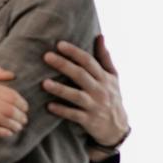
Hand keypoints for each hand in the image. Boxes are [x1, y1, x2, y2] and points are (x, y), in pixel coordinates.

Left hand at [43, 35, 128, 150]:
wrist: (117, 127)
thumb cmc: (112, 97)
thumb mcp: (113, 77)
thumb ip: (104, 57)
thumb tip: (100, 35)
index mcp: (104, 77)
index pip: (88, 61)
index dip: (74, 52)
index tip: (59, 44)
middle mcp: (100, 90)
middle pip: (81, 75)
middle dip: (64, 65)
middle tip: (46, 56)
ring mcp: (95, 106)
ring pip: (76, 96)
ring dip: (60, 89)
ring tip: (44, 83)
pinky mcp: (89, 121)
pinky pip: (74, 115)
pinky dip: (62, 111)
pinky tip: (49, 106)